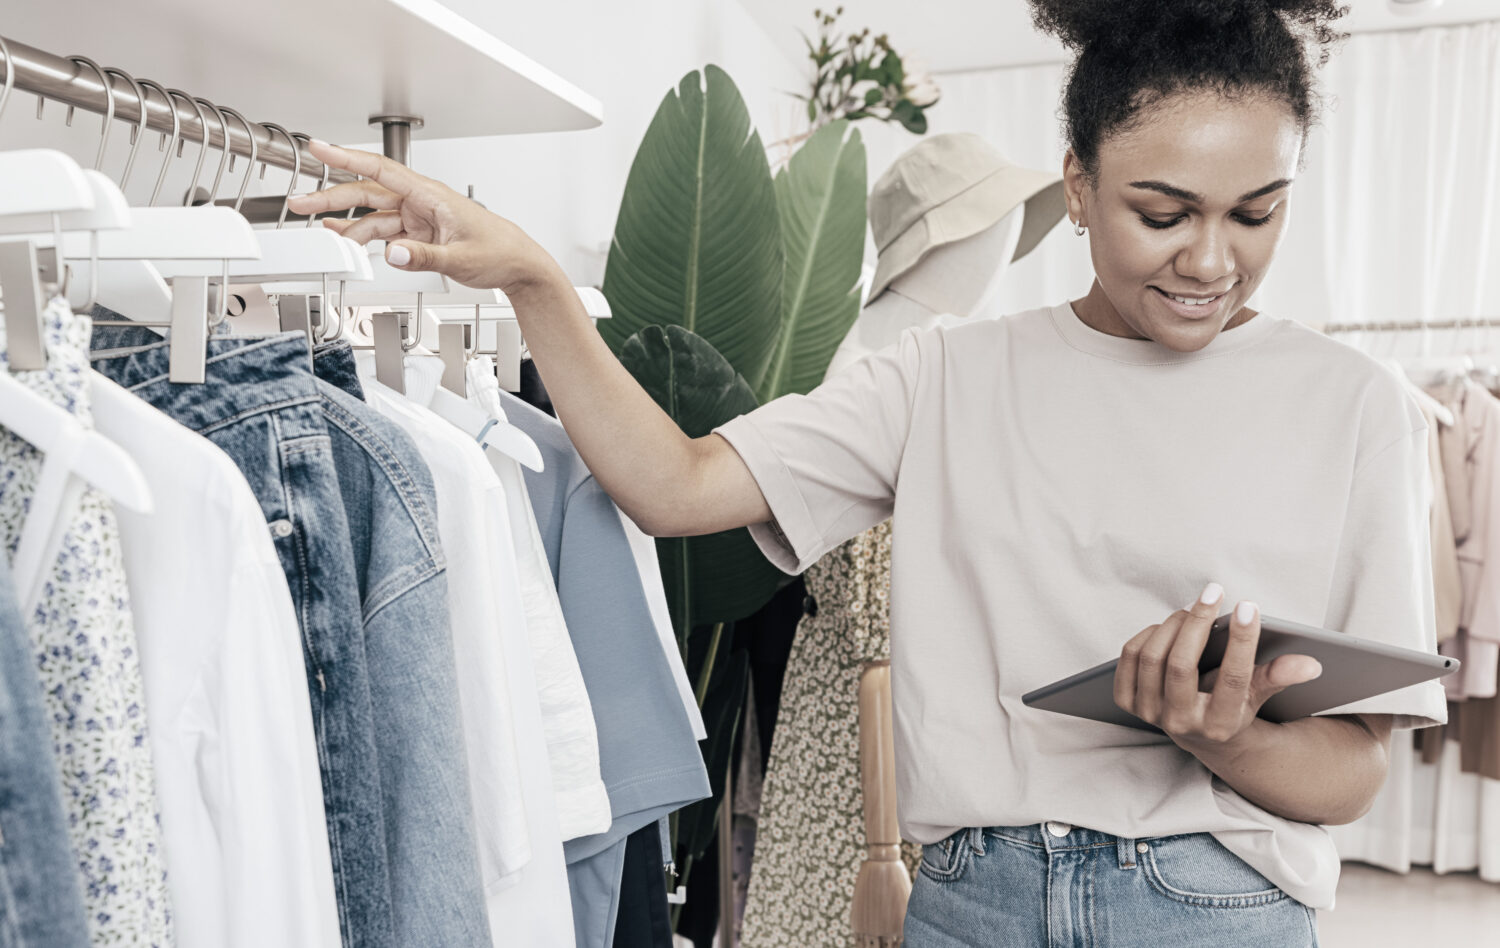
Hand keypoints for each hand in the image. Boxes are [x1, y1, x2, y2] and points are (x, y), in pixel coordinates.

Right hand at [285, 141, 560, 293]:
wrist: (519, 265)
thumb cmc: (500, 252)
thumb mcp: (461, 259)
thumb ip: (424, 258)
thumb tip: (392, 254)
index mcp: (431, 196)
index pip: (381, 170)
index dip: (347, 158)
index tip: (319, 147)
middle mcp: (421, 202)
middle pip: (368, 193)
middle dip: (332, 197)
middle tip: (300, 203)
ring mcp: (418, 217)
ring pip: (372, 215)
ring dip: (345, 223)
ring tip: (319, 232)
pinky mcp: (419, 233)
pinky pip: (384, 230)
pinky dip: (364, 237)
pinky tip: (346, 240)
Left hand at [1113, 582, 1322, 752]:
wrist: (1198, 733)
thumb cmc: (1232, 705)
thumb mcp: (1259, 696)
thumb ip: (1279, 677)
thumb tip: (1311, 663)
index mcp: (1220, 724)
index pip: (1233, 679)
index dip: (1243, 641)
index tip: (1249, 607)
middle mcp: (1181, 723)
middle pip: (1181, 664)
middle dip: (1198, 622)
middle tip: (1214, 593)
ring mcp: (1151, 713)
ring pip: (1152, 657)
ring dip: (1173, 625)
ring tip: (1193, 610)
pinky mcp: (1128, 702)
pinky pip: (1130, 657)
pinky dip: (1148, 635)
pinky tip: (1168, 626)